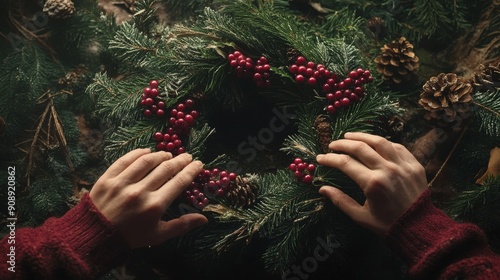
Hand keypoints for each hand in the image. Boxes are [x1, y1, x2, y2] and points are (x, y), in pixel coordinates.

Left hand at [89, 149, 206, 248]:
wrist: (95, 237)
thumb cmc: (130, 237)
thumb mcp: (158, 235)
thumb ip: (181, 225)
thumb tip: (204, 218)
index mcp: (154, 206)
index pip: (179, 182)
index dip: (191, 170)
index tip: (199, 164)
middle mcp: (140, 192)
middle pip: (165, 169)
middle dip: (180, 160)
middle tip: (187, 156)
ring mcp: (122, 183)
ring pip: (146, 161)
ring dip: (161, 155)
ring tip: (168, 154)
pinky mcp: (107, 178)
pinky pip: (125, 160)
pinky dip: (138, 153)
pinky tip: (147, 151)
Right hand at [316, 132, 427, 234]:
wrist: (420, 228)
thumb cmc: (388, 225)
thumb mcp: (361, 216)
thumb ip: (340, 201)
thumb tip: (322, 189)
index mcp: (373, 183)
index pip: (345, 163)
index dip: (330, 159)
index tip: (320, 158)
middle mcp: (387, 170)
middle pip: (360, 148)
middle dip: (342, 144)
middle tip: (332, 145)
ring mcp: (403, 165)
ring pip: (380, 142)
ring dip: (362, 136)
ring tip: (349, 136)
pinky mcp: (415, 165)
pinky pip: (397, 147)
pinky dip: (383, 143)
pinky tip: (374, 143)